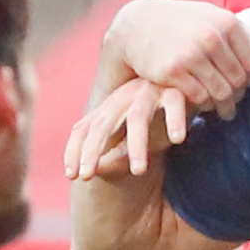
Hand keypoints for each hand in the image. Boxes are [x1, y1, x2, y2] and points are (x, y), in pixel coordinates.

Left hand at [66, 77, 187, 180]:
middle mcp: (123, 99)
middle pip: (103, 125)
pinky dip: (175, 120)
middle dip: (92, 150)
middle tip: (86, 175)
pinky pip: (174, 104)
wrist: (178, 74)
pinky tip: (177, 139)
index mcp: (108, 109)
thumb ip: (114, 153)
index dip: (73, 151)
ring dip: (137, 145)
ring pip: (138, 118)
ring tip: (138, 171)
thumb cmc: (152, 113)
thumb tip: (94, 172)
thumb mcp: (129, 135)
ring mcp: (147, 93)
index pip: (82, 130)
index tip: (72, 175)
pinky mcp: (174, 90)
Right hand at [107, 0, 249, 115]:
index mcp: (228, 23)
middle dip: (237, 94)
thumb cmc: (187, 23)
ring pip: (221, 93)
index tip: (241, 82)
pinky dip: (202, 104)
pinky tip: (200, 102)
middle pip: (239, 81)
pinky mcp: (172, 72)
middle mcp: (211, 37)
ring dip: (221, 104)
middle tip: (231, 101)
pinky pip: (199, 98)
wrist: (138, 24)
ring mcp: (191, 55)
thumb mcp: (219, 22)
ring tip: (220, 107)